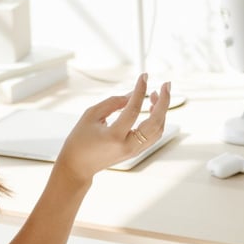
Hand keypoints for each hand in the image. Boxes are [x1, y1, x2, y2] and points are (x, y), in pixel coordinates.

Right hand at [54, 73, 171, 184]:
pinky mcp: (135, 152)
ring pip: (158, 130)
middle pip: (155, 122)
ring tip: (157, 94)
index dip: (140, 90)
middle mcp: (127, 146)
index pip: (133, 109)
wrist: (78, 166)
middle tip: (165, 85)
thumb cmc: (80, 140)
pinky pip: (153, 135)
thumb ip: (113, 102)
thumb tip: (133, 94)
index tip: (144, 76)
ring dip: (162, 110)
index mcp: (114, 136)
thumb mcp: (91, 115)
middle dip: (164, 101)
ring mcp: (133, 151)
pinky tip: (153, 108)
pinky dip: (157, 120)